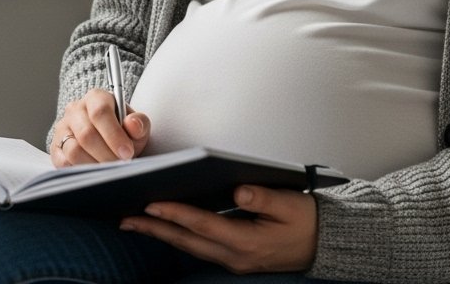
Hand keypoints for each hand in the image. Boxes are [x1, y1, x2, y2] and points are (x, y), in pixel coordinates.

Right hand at [50, 89, 150, 166]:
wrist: (108, 140)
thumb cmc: (123, 131)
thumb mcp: (137, 126)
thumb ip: (139, 123)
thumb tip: (133, 124)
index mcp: (96, 97)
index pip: (100, 112)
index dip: (114, 134)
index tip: (127, 152)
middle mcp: (76, 110)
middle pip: (87, 134)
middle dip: (107, 154)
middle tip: (120, 165)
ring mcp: (63, 128)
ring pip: (74, 150)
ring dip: (95, 164)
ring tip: (110, 169)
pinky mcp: (55, 148)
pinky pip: (64, 163)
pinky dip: (81, 170)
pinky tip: (95, 170)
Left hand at [119, 186, 317, 273]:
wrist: (324, 245)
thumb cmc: (307, 221)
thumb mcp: (290, 205)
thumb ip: (262, 197)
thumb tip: (237, 190)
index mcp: (248, 242)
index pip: (203, 225)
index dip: (176, 214)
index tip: (152, 204)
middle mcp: (236, 256)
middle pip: (187, 241)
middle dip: (155, 228)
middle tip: (125, 218)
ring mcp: (234, 260)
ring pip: (189, 246)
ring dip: (162, 234)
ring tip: (136, 221)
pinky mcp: (234, 257)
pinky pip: (199, 247)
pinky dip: (179, 236)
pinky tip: (166, 227)